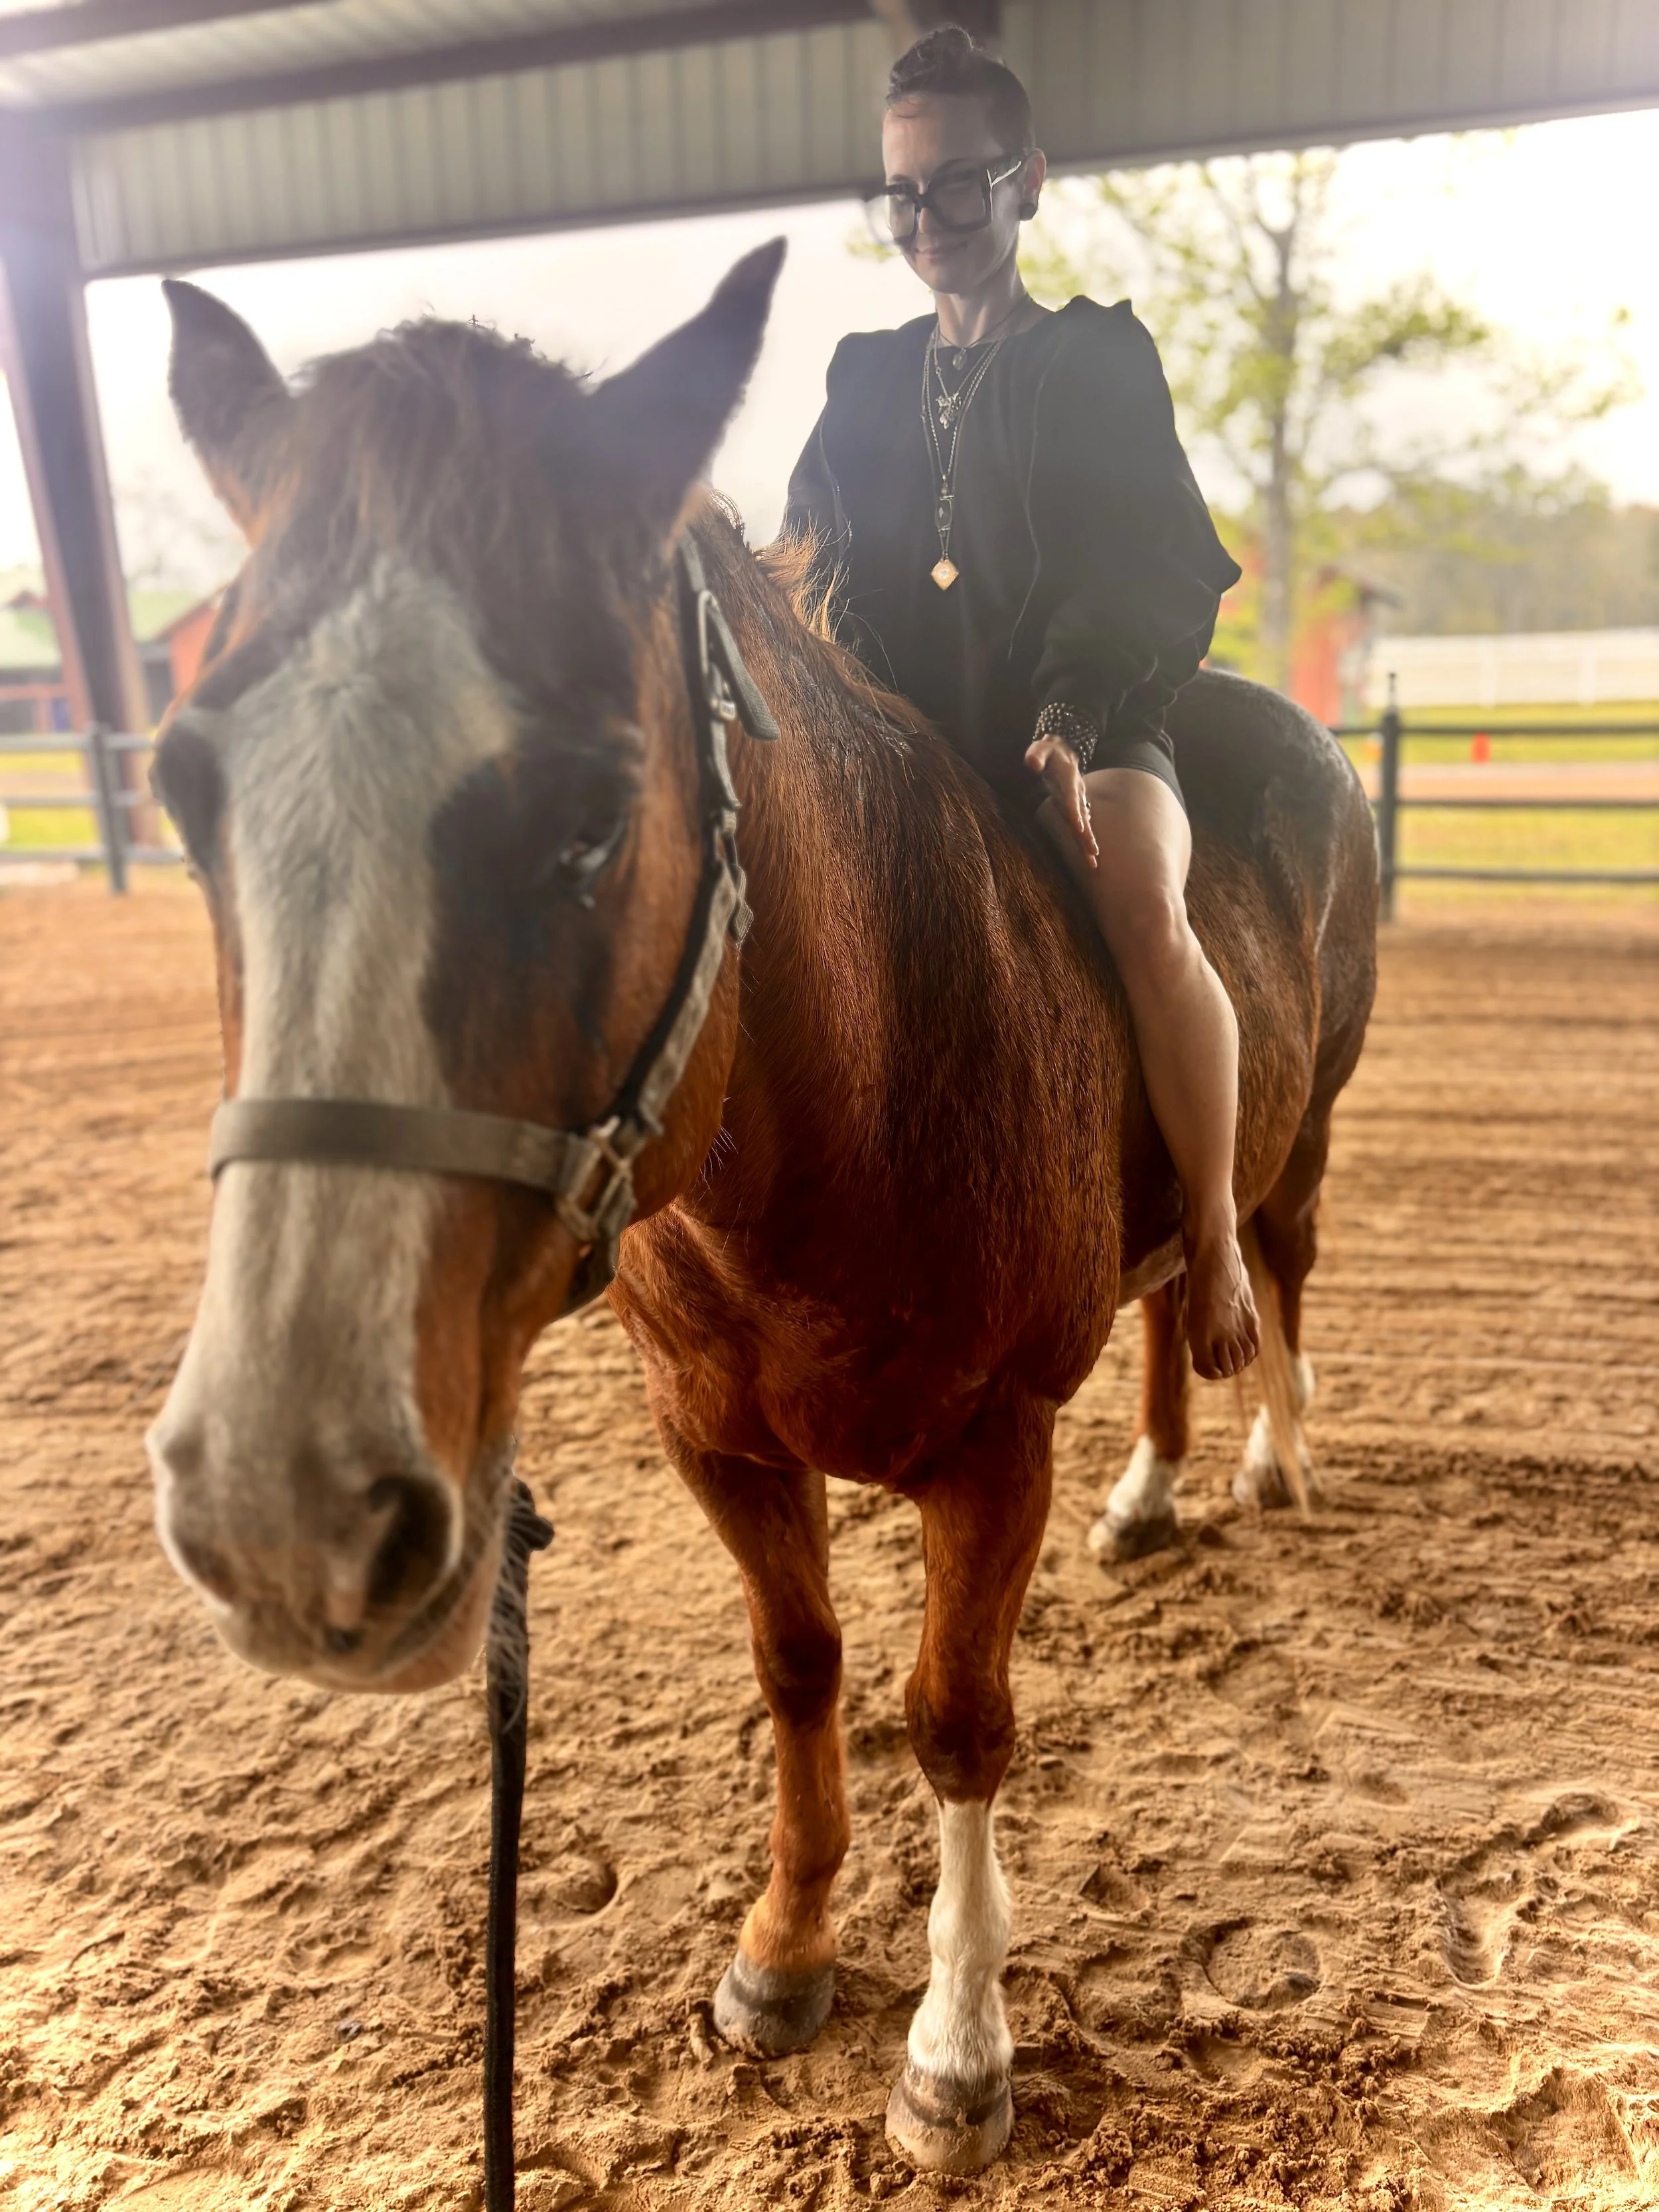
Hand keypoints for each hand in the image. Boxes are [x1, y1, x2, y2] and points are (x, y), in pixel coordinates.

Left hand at [1024, 734, 1097, 867]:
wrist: (1064, 753)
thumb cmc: (1049, 752)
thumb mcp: (1041, 749)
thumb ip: (1037, 754)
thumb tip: (1033, 764)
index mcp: (1069, 780)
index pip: (1071, 798)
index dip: (1075, 812)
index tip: (1080, 828)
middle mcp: (1076, 793)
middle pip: (1082, 817)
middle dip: (1087, 836)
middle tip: (1093, 853)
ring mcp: (1077, 802)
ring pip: (1084, 825)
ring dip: (1087, 843)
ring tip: (1093, 862)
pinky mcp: (1074, 809)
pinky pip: (1080, 826)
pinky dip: (1084, 841)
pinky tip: (1088, 856)